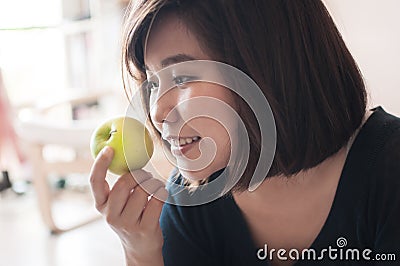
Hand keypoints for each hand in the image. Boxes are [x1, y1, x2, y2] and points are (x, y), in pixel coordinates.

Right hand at [89, 146, 166, 265]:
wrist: (140, 248)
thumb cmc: (130, 218)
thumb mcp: (117, 205)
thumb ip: (118, 186)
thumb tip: (126, 155)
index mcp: (101, 205)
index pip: (95, 181)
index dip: (100, 164)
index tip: (109, 149)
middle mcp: (110, 215)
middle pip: (124, 183)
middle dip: (138, 175)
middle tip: (145, 176)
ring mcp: (127, 223)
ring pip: (143, 190)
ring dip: (153, 184)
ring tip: (153, 189)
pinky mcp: (144, 228)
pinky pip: (157, 199)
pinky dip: (162, 192)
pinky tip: (160, 196)